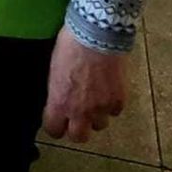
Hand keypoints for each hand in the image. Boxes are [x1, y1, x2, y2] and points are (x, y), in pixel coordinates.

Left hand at [41, 27, 127, 142]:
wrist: (97, 34)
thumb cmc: (71, 44)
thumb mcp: (54, 68)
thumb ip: (56, 90)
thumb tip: (57, 97)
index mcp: (59, 102)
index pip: (54, 130)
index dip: (55, 125)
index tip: (56, 120)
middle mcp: (80, 111)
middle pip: (79, 137)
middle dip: (77, 129)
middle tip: (77, 117)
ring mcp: (101, 107)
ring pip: (100, 125)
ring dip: (96, 116)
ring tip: (94, 99)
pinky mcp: (118, 100)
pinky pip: (115, 111)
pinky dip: (112, 105)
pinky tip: (108, 90)